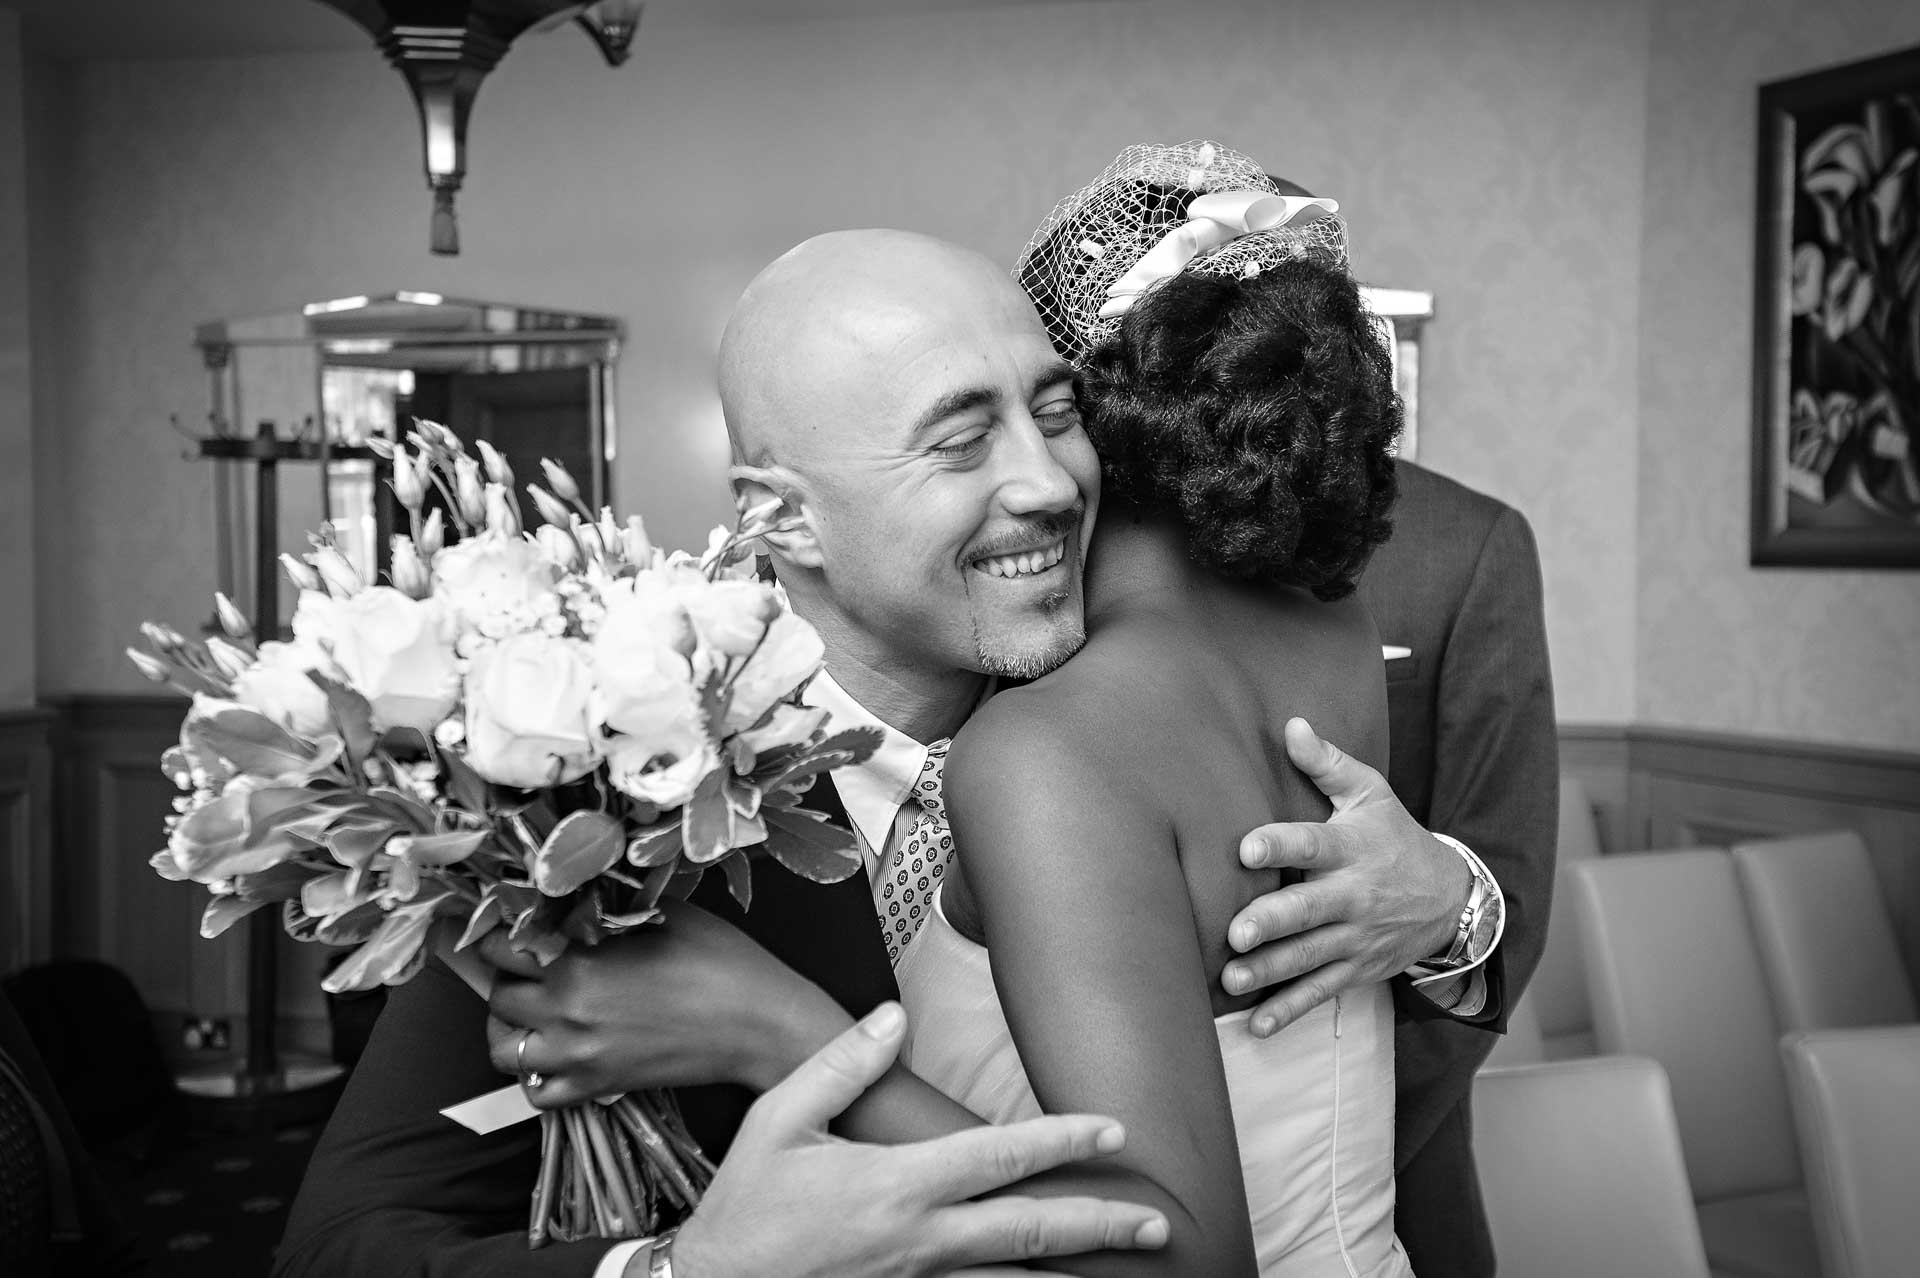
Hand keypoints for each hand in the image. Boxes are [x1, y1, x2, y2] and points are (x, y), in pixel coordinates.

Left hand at [482, 897, 852, 1105]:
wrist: (759, 1023)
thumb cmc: (720, 960)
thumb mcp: (664, 912)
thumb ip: (609, 907)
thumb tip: (577, 897)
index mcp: (577, 961)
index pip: (500, 948)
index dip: (502, 934)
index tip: (514, 928)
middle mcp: (565, 1011)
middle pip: (497, 996)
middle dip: (507, 977)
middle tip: (530, 965)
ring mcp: (578, 1055)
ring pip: (504, 1050)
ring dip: (510, 1028)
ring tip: (534, 1011)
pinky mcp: (597, 1087)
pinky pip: (536, 1094)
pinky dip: (535, 1076)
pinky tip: (556, 1053)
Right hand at [668, 1003, 1170, 1277]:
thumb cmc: (743, 1210)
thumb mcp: (778, 1123)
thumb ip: (840, 1067)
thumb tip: (891, 1017)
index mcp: (896, 1186)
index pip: (1000, 1159)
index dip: (1062, 1141)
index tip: (1112, 1129)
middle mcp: (920, 1240)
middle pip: (1030, 1231)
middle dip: (1100, 1225)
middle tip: (1158, 1223)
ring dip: (1073, 1272)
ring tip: (1128, 1266)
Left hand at [1221, 718, 1469, 1034]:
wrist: (1451, 898)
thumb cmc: (1393, 837)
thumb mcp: (1370, 794)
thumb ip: (1326, 764)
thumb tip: (1291, 724)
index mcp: (1351, 848)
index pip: (1313, 843)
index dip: (1280, 844)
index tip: (1246, 849)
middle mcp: (1353, 896)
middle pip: (1309, 910)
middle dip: (1272, 922)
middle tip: (1236, 932)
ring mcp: (1355, 938)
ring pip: (1309, 958)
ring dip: (1270, 972)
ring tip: (1231, 980)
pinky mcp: (1355, 969)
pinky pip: (1321, 993)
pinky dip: (1290, 1012)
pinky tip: (1259, 1026)